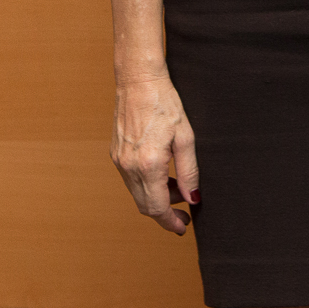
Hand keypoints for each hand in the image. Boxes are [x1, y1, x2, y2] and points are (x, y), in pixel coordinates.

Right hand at [111, 72, 198, 234]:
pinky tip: (163, 174)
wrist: (138, 80)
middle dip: (165, 213)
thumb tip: (193, 198)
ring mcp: (119, 161)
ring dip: (156, 197)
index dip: (170, 222)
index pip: (157, 207)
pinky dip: (146, 184)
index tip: (182, 227)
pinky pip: (131, 180)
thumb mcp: (186, 137)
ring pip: (137, 194)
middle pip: (144, 205)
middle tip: (184, 214)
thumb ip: (190, 171)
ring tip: (178, 187)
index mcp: (149, 164)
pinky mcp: (115, 154)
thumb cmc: (165, 103)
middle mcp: (129, 166)